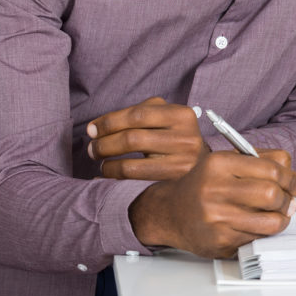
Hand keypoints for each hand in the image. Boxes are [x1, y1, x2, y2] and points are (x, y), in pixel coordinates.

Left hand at [87, 96, 205, 179]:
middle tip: (92, 147)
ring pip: (131, 163)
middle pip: (132, 138)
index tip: (92, 129)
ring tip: (99, 159)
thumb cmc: (174, 137)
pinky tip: (107, 172)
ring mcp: (182, 163)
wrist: (203, 165)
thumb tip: (97, 127)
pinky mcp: (173, 182)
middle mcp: (186, 138)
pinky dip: (113, 175)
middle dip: (104, 143)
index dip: (110, 121)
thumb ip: (140, 112)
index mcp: (182, 115)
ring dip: (107, 162)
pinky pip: (134, 179)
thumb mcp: (166, 117)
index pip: (138, 114)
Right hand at [129, 147, 295, 258]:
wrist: (170, 213)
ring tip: (279, 215)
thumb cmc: (206, 185)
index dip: (292, 179)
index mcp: (219, 163)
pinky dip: (265, 233)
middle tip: (289, 202)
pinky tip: (259, 226)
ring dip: (282, 219)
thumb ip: (265, 161)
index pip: (271, 169)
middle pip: (271, 194)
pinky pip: (257, 238)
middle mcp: (214, 189)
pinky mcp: (218, 241)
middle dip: (287, 200)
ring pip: (270, 221)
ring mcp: (216, 218)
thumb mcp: (229, 162)